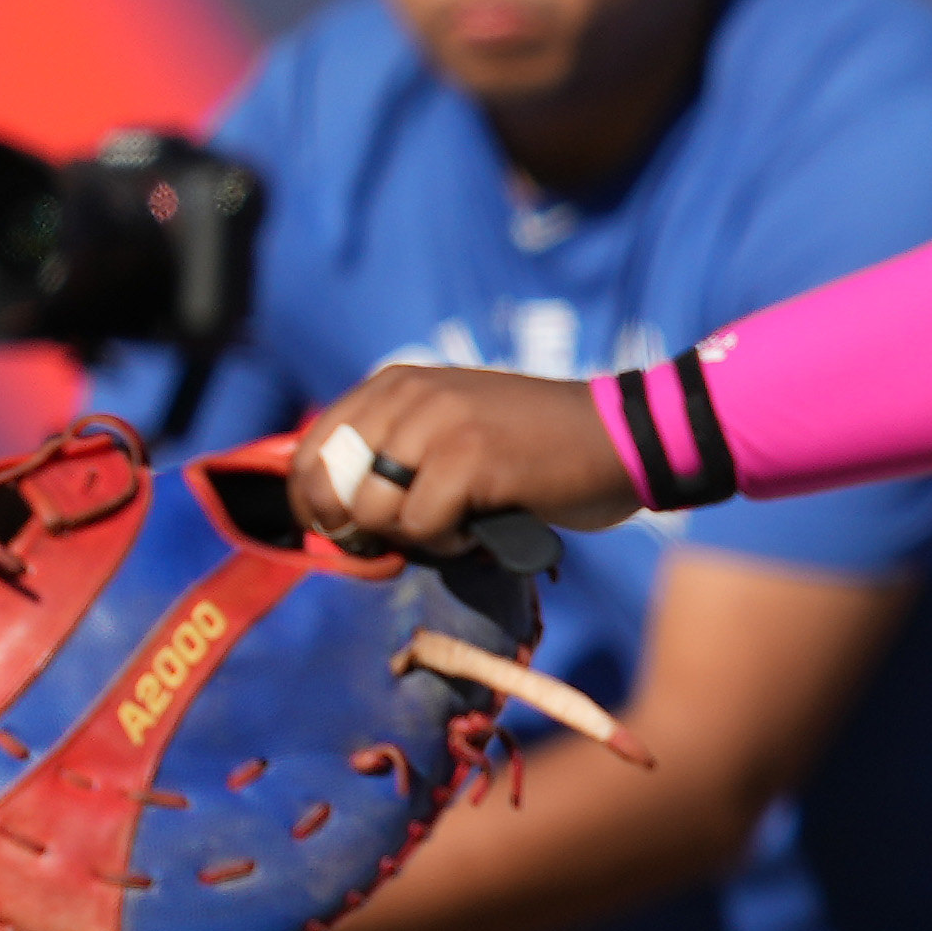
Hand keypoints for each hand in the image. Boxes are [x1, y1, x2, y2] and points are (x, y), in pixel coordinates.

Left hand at [294, 365, 633, 560]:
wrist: (624, 438)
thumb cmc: (537, 449)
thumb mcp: (450, 429)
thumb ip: (392, 452)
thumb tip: (332, 514)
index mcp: (394, 385)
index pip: (307, 455)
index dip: (315, 509)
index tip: (352, 537)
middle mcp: (407, 396)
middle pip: (331, 490)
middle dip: (359, 531)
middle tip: (404, 542)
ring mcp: (438, 424)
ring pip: (372, 512)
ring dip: (412, 538)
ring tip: (456, 527)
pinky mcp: (471, 460)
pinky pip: (423, 528)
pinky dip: (451, 544)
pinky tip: (482, 530)